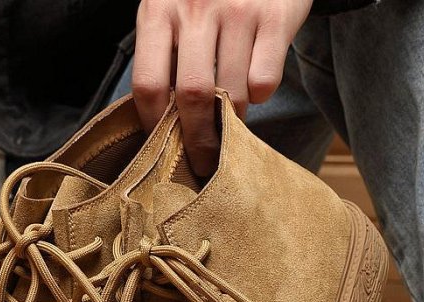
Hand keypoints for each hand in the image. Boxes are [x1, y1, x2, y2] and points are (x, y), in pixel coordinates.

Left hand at [133, 0, 312, 175]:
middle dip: (197, 140)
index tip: (162, 150)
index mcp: (158, 10)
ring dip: (231, 121)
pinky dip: (260, 95)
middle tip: (203, 163)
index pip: (147, 85)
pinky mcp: (276, 16)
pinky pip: (264, 81)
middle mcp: (196, 6)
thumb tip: (158, 125)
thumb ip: (162, 57)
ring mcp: (239, 10)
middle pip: (192, 97)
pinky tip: (254, 86)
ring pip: (232, 93)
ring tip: (229, 126)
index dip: (154, 127)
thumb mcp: (171, 10)